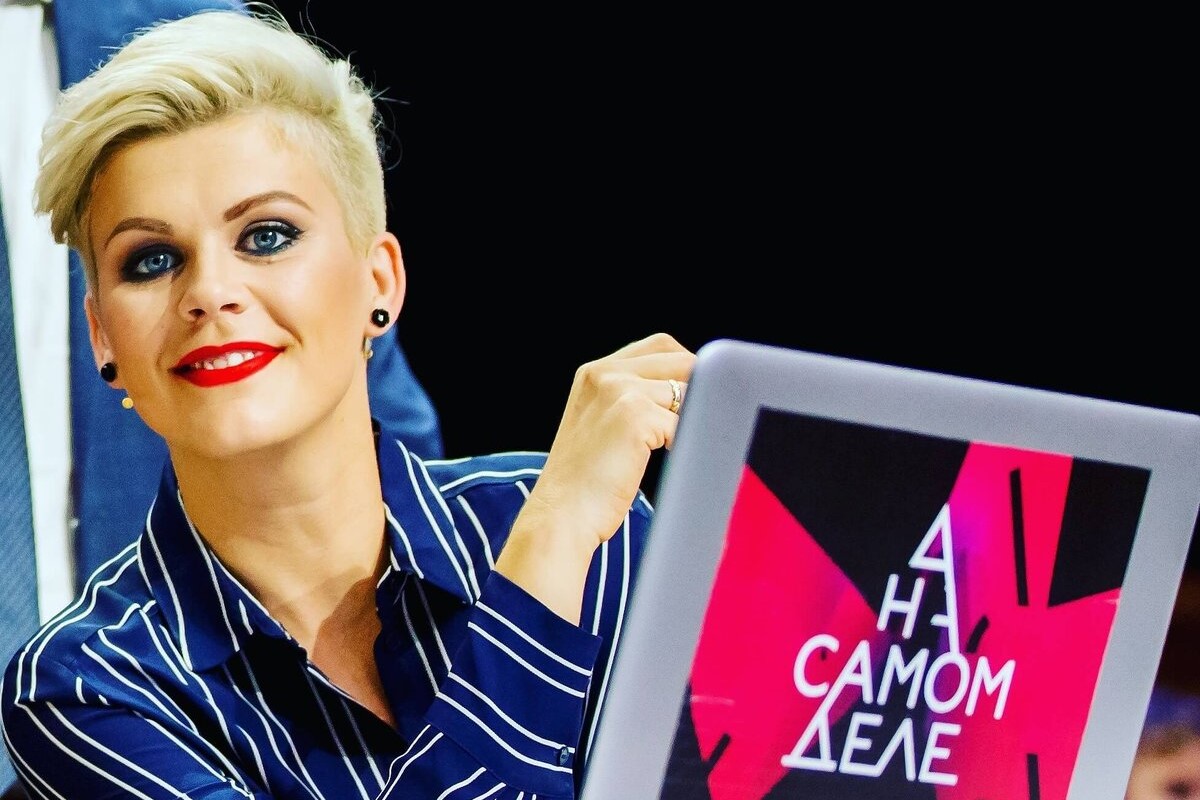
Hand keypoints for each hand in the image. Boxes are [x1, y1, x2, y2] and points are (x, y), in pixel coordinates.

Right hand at [496, 333, 695, 621]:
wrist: (560, 518)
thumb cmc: (583, 484)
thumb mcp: (599, 426)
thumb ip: (630, 400)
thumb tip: (686, 393)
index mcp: (594, 373)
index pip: (659, 347)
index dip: (685, 368)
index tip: (695, 397)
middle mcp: (604, 374)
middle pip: (681, 361)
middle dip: (699, 390)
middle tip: (701, 423)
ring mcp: (619, 391)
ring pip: (687, 392)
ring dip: (694, 420)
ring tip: (684, 446)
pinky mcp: (635, 416)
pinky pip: (686, 422)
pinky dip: (688, 443)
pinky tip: (675, 460)